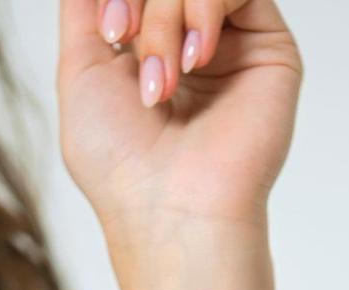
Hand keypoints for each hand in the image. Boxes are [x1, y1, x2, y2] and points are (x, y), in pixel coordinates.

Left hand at [56, 0, 302, 289]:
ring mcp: (231, 46)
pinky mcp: (268, 50)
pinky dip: (206, 8)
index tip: (109, 31)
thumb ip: (85, 8)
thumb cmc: (122, 165)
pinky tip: (197, 60)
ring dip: (169, 16)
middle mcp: (191, 45)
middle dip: (141, 2)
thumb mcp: (80, 73)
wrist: (171, 210)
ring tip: (166, 77)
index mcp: (148, 51)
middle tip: (128, 43)